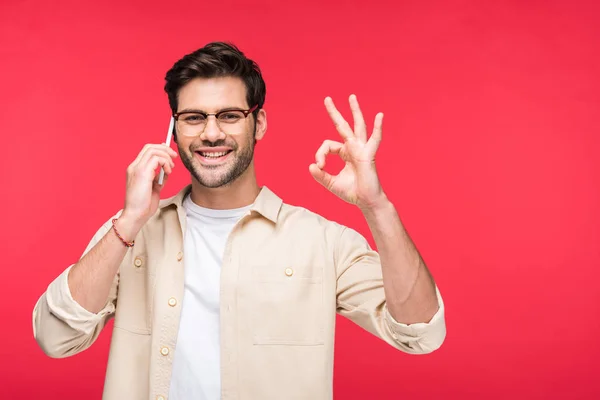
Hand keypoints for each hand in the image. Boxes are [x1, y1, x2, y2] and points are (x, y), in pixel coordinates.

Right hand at [121, 143, 177, 226]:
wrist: (135, 215)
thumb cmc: (143, 205)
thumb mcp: (154, 188)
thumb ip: (158, 178)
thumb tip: (166, 171)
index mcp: (135, 170)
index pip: (146, 151)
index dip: (159, 148)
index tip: (170, 154)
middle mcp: (134, 167)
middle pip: (150, 147)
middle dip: (165, 149)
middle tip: (174, 157)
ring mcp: (136, 169)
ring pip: (153, 150)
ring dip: (166, 156)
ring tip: (171, 168)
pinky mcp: (142, 173)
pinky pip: (156, 158)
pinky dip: (165, 163)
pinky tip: (168, 172)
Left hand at [309, 94, 385, 209]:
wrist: (366, 201)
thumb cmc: (352, 192)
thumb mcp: (331, 183)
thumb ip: (320, 175)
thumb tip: (311, 166)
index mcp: (345, 153)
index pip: (328, 145)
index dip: (320, 154)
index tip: (320, 167)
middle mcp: (353, 148)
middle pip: (343, 126)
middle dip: (335, 112)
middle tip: (327, 99)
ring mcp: (362, 150)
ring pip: (358, 126)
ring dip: (355, 111)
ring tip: (351, 97)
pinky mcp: (369, 155)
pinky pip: (374, 139)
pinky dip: (378, 128)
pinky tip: (379, 116)